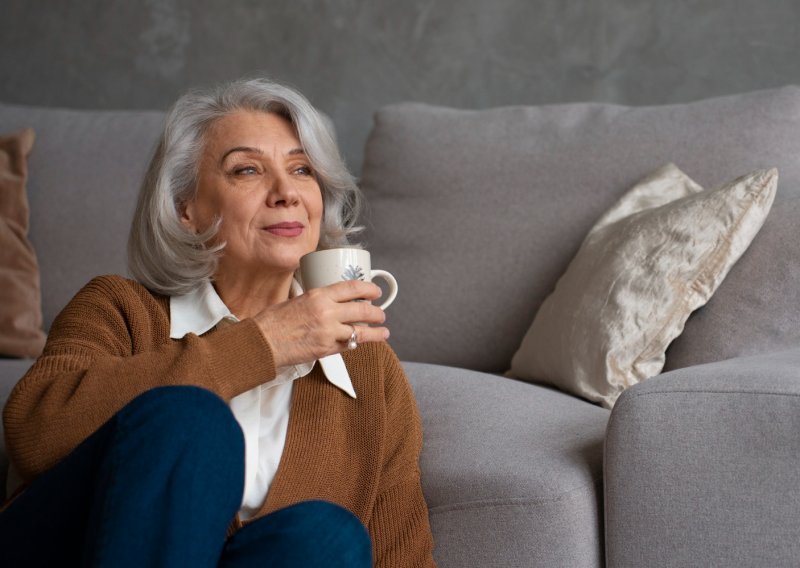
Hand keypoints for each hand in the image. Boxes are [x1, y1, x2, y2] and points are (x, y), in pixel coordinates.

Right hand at [253, 280, 389, 367]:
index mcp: (318, 295)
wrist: (262, 342)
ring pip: (360, 331)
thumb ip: (317, 300)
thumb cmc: (273, 321)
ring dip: (375, 332)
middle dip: (377, 313)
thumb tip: (332, 301)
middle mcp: (326, 312)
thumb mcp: (297, 300)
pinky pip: (348, 346)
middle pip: (362, 310)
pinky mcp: (326, 349)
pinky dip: (357, 343)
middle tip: (381, 314)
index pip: (352, 288)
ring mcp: (328, 332)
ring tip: (382, 332)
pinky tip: (362, 342)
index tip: (376, 292)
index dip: (369, 289)